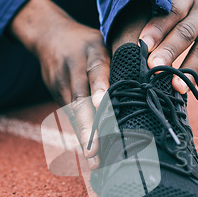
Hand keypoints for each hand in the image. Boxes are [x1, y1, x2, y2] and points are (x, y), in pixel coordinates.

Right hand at [10, 0, 109, 165]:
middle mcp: (75, 70)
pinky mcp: (57, 95)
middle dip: (88, 126)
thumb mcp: (103, 40)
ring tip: (94, 161)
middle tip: (94, 150)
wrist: (49, 35)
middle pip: (80, 100)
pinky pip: (70, 118)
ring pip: (74, 114)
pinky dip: (80, 136)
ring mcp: (63, 84)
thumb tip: (149, 81)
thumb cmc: (87, 41)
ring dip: (84, 138)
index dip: (99, 89)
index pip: (96, 71)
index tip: (102, 106)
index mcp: (92, 52)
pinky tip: (89, 155)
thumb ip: (119, 60)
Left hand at [139, 0, 197, 92]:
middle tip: (152, 67)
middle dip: (168, 52)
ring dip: (186, 71)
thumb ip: (163, 17)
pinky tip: (183, 88)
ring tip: (173, 86)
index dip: (157, 29)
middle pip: (186, 33)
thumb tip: (140, 46)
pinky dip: (195, 77)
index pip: (173, 12)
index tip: (143, 44)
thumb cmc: (189, 2)